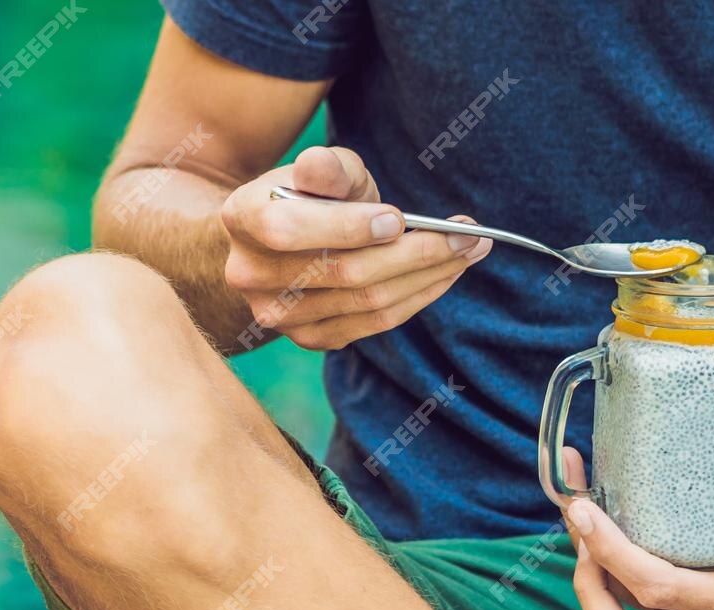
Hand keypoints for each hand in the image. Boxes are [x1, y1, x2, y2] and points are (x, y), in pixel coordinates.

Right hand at [220, 144, 491, 350]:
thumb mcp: (319, 168)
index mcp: (243, 219)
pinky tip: (444, 274)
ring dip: (429, 275)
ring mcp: (278, 314)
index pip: (289, 230)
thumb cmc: (309, 195)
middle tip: (468, 232)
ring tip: (470, 249)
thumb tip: (319, 169)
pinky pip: (374, 324)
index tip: (399, 218)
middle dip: (415, 251)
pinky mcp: (308, 337)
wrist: (280, 241)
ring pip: (367, 302)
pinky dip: (417, 298)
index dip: (346, 227)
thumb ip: (324, 167)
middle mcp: (250, 275)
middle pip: (343, 272)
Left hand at [559, 429, 713, 609]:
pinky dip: (598, 564)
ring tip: (577, 506)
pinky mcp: (675, 609)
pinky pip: (622, 602)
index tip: (582, 510)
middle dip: (587, 584)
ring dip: (586, 569)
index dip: (611, 556)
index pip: (658, 591)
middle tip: (580, 520)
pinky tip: (591, 511)